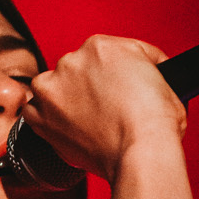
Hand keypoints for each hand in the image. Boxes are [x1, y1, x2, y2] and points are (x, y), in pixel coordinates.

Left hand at [24, 35, 192, 198]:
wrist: (142, 152)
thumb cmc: (156, 122)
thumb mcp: (163, 77)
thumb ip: (143, 66)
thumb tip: (139, 70)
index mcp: (100, 46)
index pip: (101, 55)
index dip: (110, 75)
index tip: (113, 90)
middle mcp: (71, 61)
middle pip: (76, 71)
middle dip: (87, 88)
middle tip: (104, 111)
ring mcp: (52, 88)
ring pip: (52, 88)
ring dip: (64, 101)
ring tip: (86, 122)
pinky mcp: (41, 117)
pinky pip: (35, 113)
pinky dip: (48, 121)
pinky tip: (67, 130)